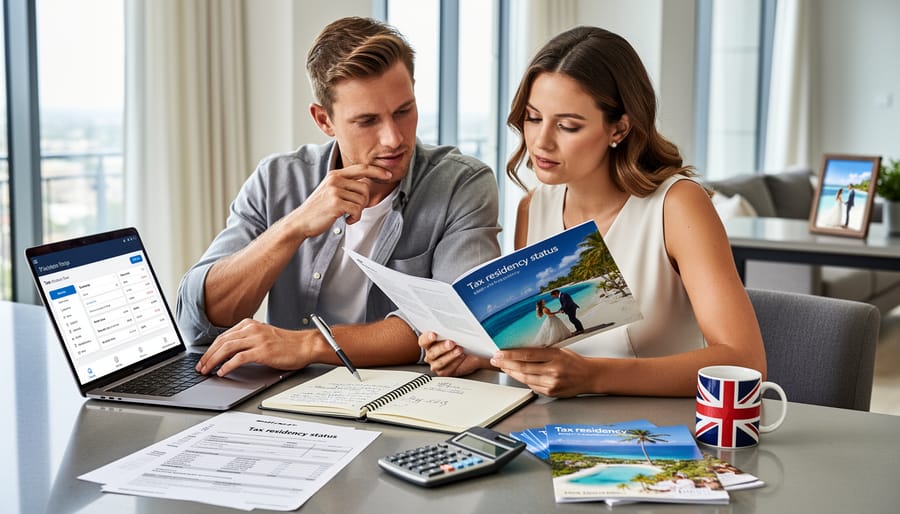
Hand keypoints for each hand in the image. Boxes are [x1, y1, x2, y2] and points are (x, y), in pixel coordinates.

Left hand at [196, 318, 315, 375]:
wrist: (306, 345)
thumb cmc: (288, 344)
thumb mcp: (264, 336)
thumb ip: (248, 339)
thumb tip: (230, 352)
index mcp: (250, 324)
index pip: (223, 336)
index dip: (210, 348)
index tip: (204, 359)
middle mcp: (252, 329)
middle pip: (222, 341)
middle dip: (208, 355)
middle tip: (200, 367)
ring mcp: (257, 339)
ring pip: (227, 348)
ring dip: (213, 360)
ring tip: (207, 370)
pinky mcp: (263, 351)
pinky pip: (239, 358)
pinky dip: (227, 366)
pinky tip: (222, 372)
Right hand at [288, 164, 392, 237]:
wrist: (301, 221)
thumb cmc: (318, 209)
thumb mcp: (331, 190)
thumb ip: (346, 184)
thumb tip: (366, 182)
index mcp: (335, 175)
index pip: (362, 168)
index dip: (377, 171)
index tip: (388, 175)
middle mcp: (335, 180)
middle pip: (365, 188)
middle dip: (364, 202)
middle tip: (354, 210)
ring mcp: (335, 190)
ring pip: (362, 200)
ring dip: (358, 212)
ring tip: (347, 215)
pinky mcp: (336, 203)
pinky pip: (357, 210)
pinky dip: (355, 218)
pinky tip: (346, 220)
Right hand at [418, 331, 491, 376]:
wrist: (472, 353)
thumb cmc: (462, 341)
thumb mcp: (457, 333)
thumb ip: (452, 329)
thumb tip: (454, 324)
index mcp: (429, 342)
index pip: (423, 340)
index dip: (427, 338)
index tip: (434, 334)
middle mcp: (430, 354)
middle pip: (432, 352)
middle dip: (442, 347)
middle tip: (451, 342)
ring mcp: (436, 364)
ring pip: (439, 362)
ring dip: (450, 355)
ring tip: (459, 350)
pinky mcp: (444, 372)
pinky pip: (447, 369)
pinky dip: (455, 362)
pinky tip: (461, 356)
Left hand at [490, 348, 593, 396]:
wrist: (590, 376)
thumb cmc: (574, 362)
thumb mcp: (559, 351)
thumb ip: (542, 352)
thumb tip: (520, 351)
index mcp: (555, 356)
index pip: (527, 355)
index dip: (510, 355)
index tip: (499, 353)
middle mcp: (553, 370)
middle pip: (523, 367)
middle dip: (506, 364)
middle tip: (495, 360)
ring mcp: (552, 383)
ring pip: (525, 378)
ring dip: (511, 373)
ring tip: (503, 367)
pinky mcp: (551, 392)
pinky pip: (532, 386)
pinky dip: (522, 380)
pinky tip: (516, 375)